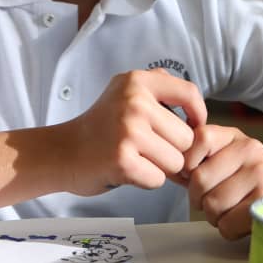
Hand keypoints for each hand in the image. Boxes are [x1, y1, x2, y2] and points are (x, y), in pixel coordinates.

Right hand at [59, 69, 207, 196]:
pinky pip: (158, 179)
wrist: (64, 151)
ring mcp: (128, 131)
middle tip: (149, 148)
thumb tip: (194, 105)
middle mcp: (134, 102)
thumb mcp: (124, 90)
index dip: (198, 114)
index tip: (194, 126)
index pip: (188, 92)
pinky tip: (129, 170)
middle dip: (173, 149)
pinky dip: (147, 180)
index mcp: (137, 81)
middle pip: (186, 137)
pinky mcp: (123, 160)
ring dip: (161, 167)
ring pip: (176, 161)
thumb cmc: (101, 125)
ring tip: (138, 158)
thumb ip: (157, 86)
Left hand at [178, 124, 262, 238]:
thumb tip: (170, 167)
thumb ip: (198, 157)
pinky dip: (227, 229)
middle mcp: (250, 149)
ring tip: (226, 210)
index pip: (199, 138)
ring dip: (212, 216)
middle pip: (200, 179)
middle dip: (197, 198)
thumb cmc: (244, 181)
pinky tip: (238, 220)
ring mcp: (261, 174)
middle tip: (209, 200)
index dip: (187, 162)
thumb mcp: (224, 157)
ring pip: (212, 205)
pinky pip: (227, 225)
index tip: (192, 174)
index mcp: (234, 136)